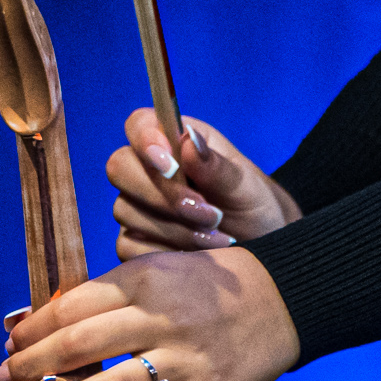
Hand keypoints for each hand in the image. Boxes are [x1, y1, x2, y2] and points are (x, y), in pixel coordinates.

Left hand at [0, 245, 300, 380]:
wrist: (286, 297)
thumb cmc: (211, 287)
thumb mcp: (160, 271)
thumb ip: (108, 296)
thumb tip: (40, 322)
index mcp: (143, 280)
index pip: (71, 307)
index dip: (32, 331)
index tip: (8, 348)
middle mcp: (159, 318)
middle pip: (78, 346)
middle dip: (28, 368)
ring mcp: (183, 359)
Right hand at [106, 110, 301, 257]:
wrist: (260, 249)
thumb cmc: (252, 206)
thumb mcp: (245, 186)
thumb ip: (216, 166)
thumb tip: (187, 141)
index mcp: (175, 142)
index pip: (138, 125)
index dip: (144, 141)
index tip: (170, 166)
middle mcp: (148, 171)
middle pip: (120, 168)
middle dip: (164, 195)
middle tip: (210, 215)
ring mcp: (137, 207)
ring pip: (126, 210)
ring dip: (174, 228)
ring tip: (217, 238)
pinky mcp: (134, 242)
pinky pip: (128, 246)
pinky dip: (164, 252)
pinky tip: (196, 255)